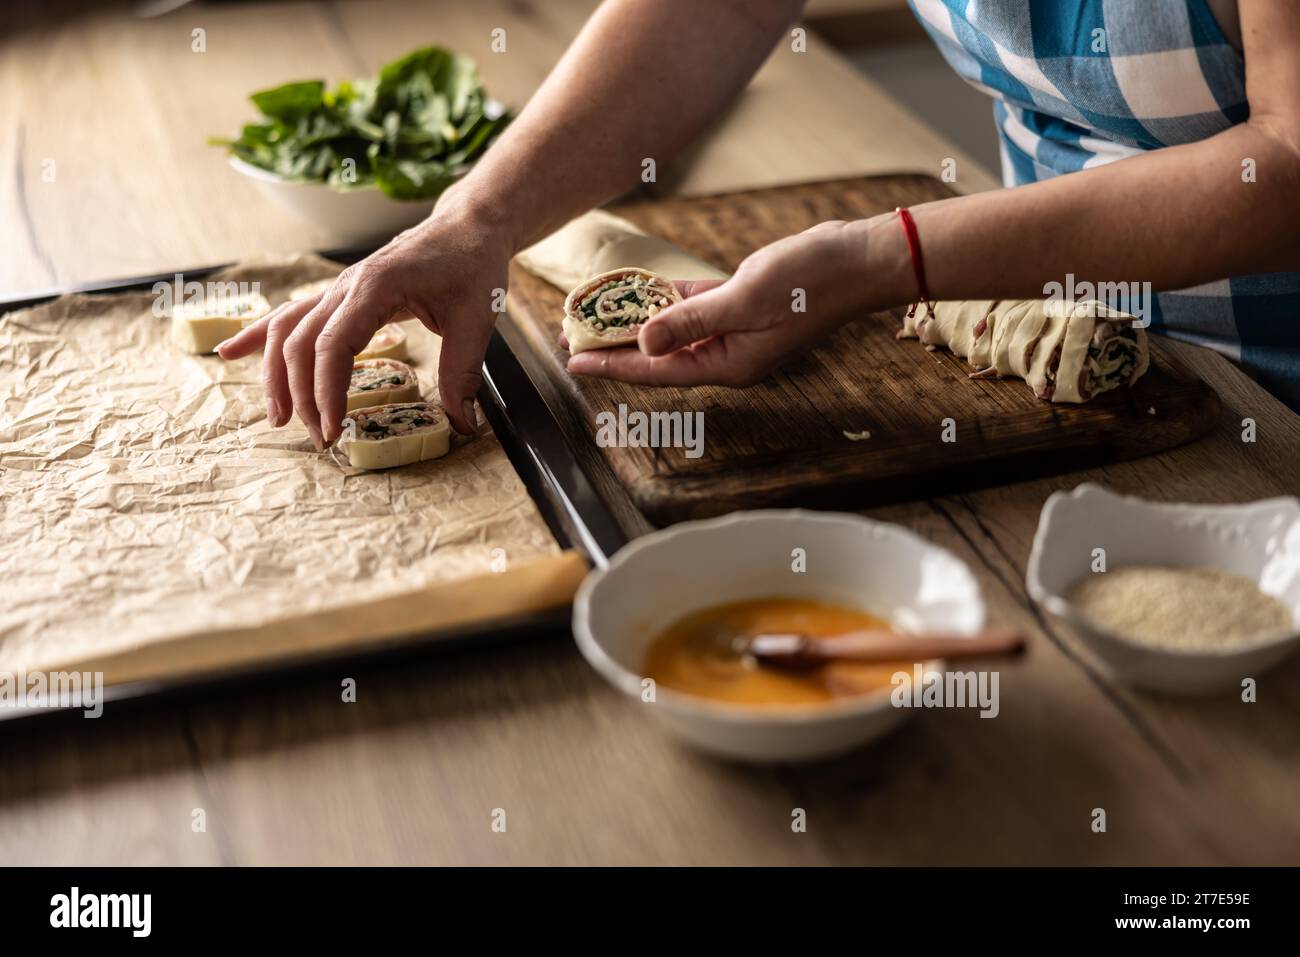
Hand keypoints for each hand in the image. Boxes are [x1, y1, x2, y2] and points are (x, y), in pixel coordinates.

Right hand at [218, 203, 511, 444]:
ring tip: (280, 418)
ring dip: (276, 375)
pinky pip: (289, 315)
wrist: (466, 227)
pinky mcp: (339, 294)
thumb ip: (462, 373)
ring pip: (286, 330)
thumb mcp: (476, 321)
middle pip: (300, 343)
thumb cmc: (471, 266)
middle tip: (322, 439)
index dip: (326, 392)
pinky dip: (258, 336)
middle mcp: (346, 286)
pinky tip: (230, 353)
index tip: (335, 429)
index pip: (333, 346)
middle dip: (303, 396)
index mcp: (375, 288)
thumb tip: (463, 424)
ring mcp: (337, 288)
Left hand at [566, 218, 905, 385]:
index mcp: (729, 363)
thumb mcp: (743, 299)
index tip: (574, 360)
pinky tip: (646, 291)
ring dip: (641, 321)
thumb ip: (691, 320)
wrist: (859, 261)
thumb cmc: (809, 281)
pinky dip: (673, 301)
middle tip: (574, 335)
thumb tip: (646, 341)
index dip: (613, 364)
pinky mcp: (745, 306)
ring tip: (600, 313)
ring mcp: (738, 332)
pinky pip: (698, 309)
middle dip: (618, 345)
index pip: (657, 370)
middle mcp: (729, 354)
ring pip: (676, 330)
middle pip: (660, 355)